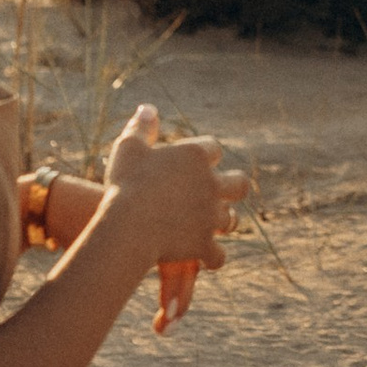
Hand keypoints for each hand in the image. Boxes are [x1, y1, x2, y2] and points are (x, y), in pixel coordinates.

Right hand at [102, 104, 250, 305]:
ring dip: (220, 222)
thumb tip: (148, 109)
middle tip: (217, 192)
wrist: (129, 224)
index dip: (205, 155)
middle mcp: (212, 184)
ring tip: (207, 225)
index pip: (213, 148)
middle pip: (240, 184)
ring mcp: (211, 216)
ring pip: (230, 219)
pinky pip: (217, 254)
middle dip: (233, 188)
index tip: (192, 161)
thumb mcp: (128, 148)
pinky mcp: (205, 243)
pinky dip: (211, 257)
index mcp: (196, 156)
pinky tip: (205, 257)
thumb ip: (141, 127)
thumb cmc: (125, 183)